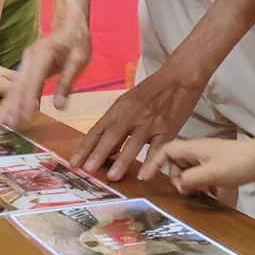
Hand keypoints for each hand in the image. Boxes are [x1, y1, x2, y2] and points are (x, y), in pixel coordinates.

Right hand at [0, 23, 91, 127]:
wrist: (70, 26)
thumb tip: (59, 108)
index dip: (28, 99)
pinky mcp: (28, 69)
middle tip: (3, 124)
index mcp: (43, 54)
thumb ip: (67, 84)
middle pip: (18, 84)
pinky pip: (20, 85)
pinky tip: (10, 114)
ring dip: (8, 105)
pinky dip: (14, 99)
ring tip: (0, 122)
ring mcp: (27, 63)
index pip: (33, 80)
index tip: (24, 117)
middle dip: (10, 105)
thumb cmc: (76, 43)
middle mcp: (30, 58)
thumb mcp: (79, 61)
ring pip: (15, 86)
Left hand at [71, 63, 206, 180]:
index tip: (74, 162)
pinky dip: (152, 162)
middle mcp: (132, 114)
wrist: (180, 77)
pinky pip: (159, 148)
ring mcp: (151, 122)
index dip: (86, 146)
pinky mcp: (168, 128)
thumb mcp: (129, 102)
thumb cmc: (152, 91)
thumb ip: (117, 124)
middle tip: (87, 170)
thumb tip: (105, 150)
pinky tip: (145, 176)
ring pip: (134, 143)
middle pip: (112, 135)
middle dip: (99, 153)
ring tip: (113, 177)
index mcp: (120, 107)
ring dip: (123, 161)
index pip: (99, 128)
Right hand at [139, 132, 254, 190]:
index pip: (165, 151)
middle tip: (188, 192)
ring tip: (203, 194)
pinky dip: (204, 184)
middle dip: (178, 179)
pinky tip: (214, 193)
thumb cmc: (238, 164)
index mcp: (193, 148)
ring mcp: (210, 157)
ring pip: (190, 170)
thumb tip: (179, 186)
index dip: (153, 163)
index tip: (145, 179)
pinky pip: (203, 175)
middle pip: (177, 163)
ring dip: (192, 183)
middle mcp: (199, 151)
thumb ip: (190, 179)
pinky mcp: (220, 165)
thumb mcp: (210, 174)